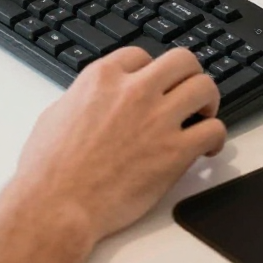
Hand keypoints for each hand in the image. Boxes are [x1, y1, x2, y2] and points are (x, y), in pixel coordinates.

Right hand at [5, 46, 225, 250]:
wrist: (55, 206)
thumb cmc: (47, 169)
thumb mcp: (55, 114)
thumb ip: (83, 99)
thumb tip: (93, 102)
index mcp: (102, 78)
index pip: (141, 55)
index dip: (150, 71)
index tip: (153, 86)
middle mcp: (133, 91)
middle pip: (182, 59)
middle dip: (188, 75)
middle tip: (187, 93)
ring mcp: (157, 119)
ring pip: (205, 87)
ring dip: (208, 100)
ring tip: (203, 117)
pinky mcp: (174, 152)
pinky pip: (213, 130)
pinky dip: (216, 137)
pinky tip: (205, 149)